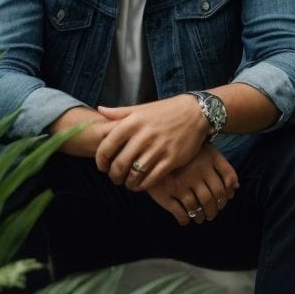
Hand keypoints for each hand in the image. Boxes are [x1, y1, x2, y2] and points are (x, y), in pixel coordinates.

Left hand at [93, 95, 208, 189]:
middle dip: (113, 175)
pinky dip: (143, 185)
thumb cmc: (164, 111)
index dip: (101, 160)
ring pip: (135, 173)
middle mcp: (143, 136)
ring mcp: (158, 149)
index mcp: (132, 123)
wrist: (195, 113)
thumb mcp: (140, 108)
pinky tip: (140, 185)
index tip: (102, 166)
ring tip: (126, 183)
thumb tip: (99, 110)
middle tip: (114, 178)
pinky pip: (152, 178)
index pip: (107, 146)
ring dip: (127, 182)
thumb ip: (119, 112)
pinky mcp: (171, 159)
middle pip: (120, 163)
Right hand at [143, 145, 239, 225]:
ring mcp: (179, 184)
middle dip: (213, 211)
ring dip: (200, 217)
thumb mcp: (204, 151)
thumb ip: (222, 166)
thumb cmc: (180, 149)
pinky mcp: (165, 194)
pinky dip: (184, 220)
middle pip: (211, 199)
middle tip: (212, 214)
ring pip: (196, 208)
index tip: (223, 202)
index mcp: (206, 161)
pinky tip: (185, 220)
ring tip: (200, 218)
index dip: (225, 197)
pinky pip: (180, 214)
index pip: (224, 186)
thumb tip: (236, 187)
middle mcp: (195, 173)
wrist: (148, 147)